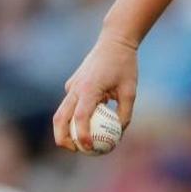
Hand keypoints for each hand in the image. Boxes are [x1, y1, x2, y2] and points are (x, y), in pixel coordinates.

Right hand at [52, 32, 137, 151]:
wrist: (114, 41)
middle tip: (76, 150)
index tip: (88, 149)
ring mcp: (71, 85)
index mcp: (89, 88)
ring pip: (61, 112)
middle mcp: (75, 87)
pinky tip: (89, 120)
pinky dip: (73, 116)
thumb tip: (119, 134)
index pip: (79, 118)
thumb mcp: (131, 90)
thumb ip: (125, 113)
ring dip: (66, 129)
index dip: (81, 136)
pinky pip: (70, 103)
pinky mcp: (72, 84)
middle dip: (63, 138)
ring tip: (80, 142)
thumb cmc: (125, 65)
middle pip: (60, 119)